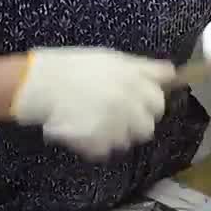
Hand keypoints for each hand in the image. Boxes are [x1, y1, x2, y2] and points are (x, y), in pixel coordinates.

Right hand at [12, 47, 180, 159]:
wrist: (37, 84)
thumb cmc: (73, 68)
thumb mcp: (112, 59)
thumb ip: (145, 69)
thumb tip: (174, 74)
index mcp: (133, 81)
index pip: (158, 101)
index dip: (149, 103)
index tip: (136, 102)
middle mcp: (128, 103)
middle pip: (147, 126)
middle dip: (135, 123)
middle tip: (114, 115)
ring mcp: (113, 125)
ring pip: (128, 141)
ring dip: (116, 135)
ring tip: (95, 122)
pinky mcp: (97, 143)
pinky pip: (106, 151)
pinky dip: (97, 146)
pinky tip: (83, 131)